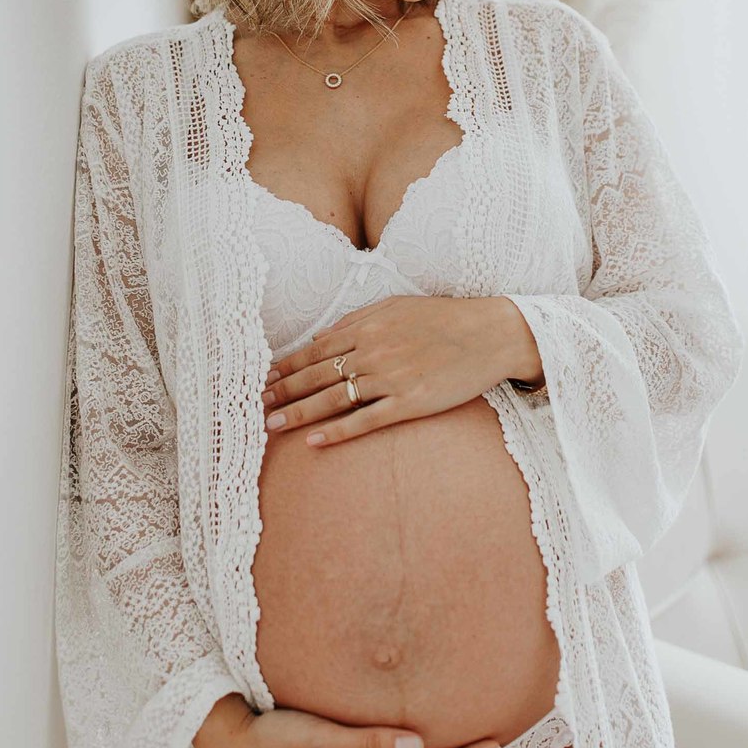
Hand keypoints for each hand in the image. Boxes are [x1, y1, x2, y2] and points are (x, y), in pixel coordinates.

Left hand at [262, 293, 527, 445]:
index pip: (316, 350)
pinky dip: (337, 432)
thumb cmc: (443, 318)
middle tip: (257, 405)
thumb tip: (323, 336)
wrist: (490, 334)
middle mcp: (374, 352)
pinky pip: (366, 420)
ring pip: (333, 399)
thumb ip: (358, 321)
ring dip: (299, 413)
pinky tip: (314, 441)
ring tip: (272, 424)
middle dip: (283, 390)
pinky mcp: (410, 403)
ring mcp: (391, 379)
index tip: (265, 378)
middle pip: (317, 375)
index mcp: (369, 326)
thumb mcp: (397, 306)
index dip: (287, 366)